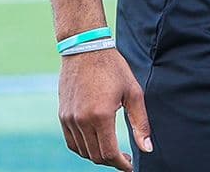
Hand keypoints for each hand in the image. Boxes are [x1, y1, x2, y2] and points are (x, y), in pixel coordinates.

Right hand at [58, 50, 152, 170]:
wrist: (85, 49)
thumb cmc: (113, 68)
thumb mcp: (133, 92)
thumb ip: (140, 123)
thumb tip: (147, 148)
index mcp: (100, 115)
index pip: (109, 153)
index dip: (121, 164)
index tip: (131, 166)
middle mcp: (81, 120)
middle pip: (96, 155)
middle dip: (112, 162)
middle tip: (125, 158)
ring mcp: (69, 119)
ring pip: (83, 151)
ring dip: (98, 156)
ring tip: (112, 151)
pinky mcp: (62, 115)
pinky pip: (72, 142)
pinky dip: (84, 148)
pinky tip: (96, 143)